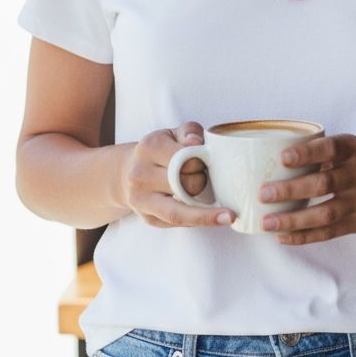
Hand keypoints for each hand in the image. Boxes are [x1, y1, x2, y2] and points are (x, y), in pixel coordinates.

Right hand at [119, 122, 235, 228]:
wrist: (126, 173)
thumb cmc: (159, 152)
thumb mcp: (173, 134)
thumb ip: (189, 132)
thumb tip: (196, 143)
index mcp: (149, 148)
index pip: (185, 158)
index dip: (201, 161)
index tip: (207, 160)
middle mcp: (140, 175)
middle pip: (184, 185)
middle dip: (201, 182)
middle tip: (204, 176)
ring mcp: (141, 200)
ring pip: (179, 213)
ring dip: (206, 213)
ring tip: (228, 216)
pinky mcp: (148, 218)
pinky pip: (178, 224)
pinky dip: (196, 220)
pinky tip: (210, 218)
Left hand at [258, 134, 355, 245]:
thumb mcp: (352, 147)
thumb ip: (322, 153)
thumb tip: (273, 160)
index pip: (331, 149)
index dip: (307, 153)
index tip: (282, 158)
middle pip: (324, 184)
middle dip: (291, 190)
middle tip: (263, 194)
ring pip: (325, 214)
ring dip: (293, 220)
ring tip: (267, 222)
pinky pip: (330, 232)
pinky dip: (304, 236)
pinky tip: (283, 237)